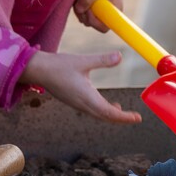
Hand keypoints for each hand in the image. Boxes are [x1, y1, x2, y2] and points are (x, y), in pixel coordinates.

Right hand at [20, 50, 140, 123]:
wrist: (38, 70)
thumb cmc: (59, 66)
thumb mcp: (83, 61)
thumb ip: (102, 60)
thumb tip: (120, 57)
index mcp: (87, 97)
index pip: (109, 113)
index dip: (124, 117)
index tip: (137, 118)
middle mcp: (82, 104)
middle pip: (105, 117)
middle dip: (120, 118)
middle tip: (134, 118)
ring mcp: (77, 104)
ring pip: (97, 114)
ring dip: (110, 114)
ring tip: (121, 111)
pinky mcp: (73, 100)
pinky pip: (90, 110)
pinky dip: (101, 109)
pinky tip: (105, 103)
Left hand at [73, 0, 122, 31]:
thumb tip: (79, 9)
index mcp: (114, 9)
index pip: (103, 27)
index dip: (94, 22)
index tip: (89, 10)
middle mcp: (106, 10)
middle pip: (90, 22)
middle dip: (83, 13)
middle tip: (80, 0)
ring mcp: (97, 5)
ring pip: (83, 15)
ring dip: (78, 7)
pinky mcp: (90, 0)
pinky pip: (80, 7)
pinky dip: (77, 2)